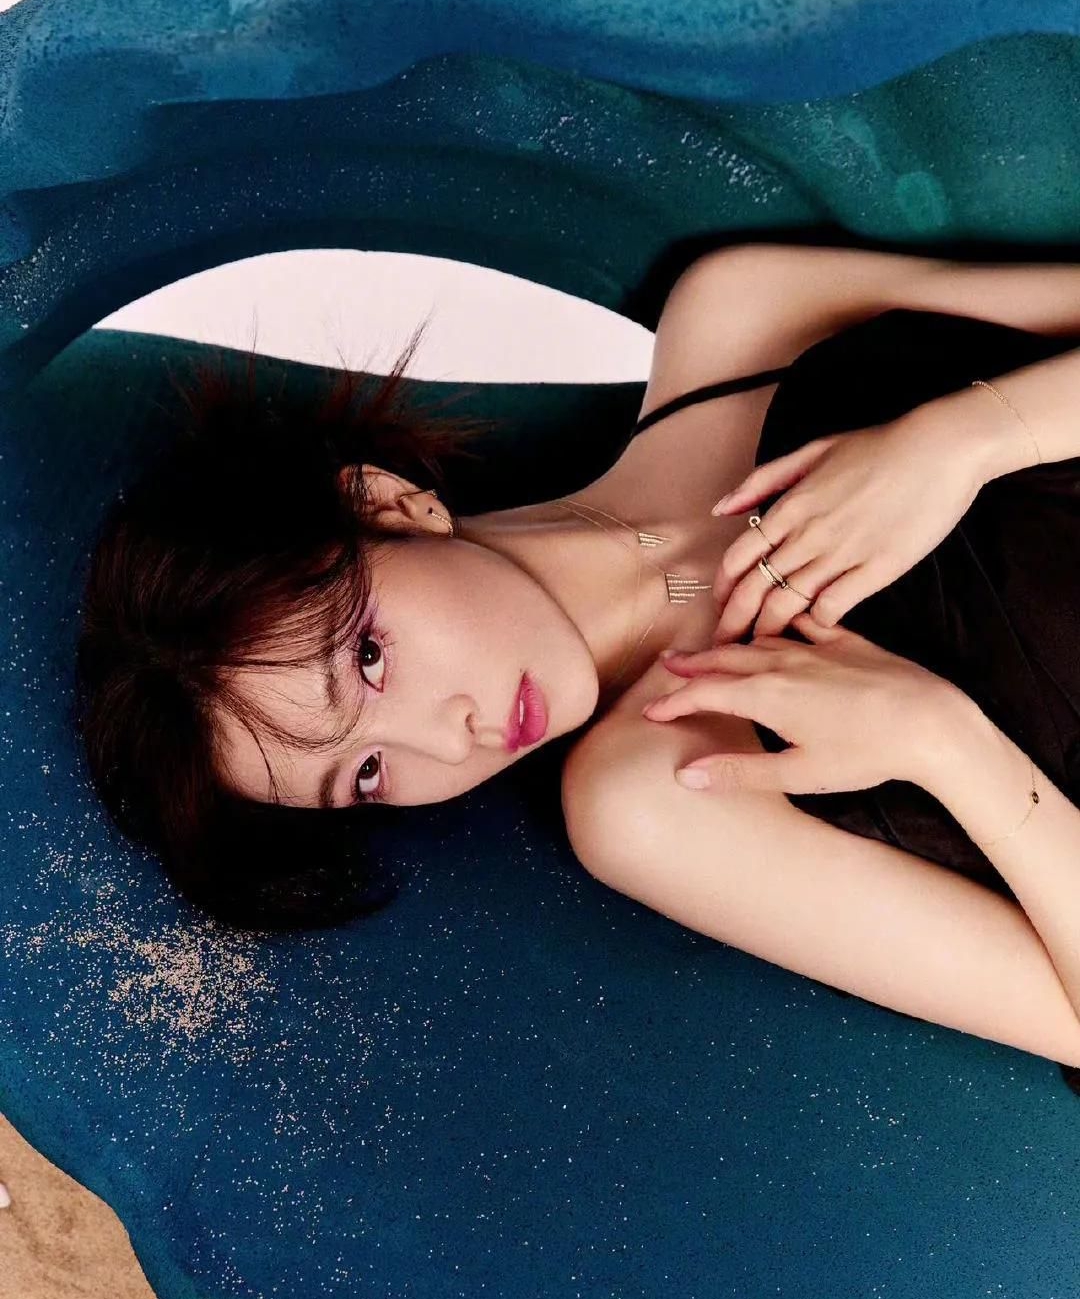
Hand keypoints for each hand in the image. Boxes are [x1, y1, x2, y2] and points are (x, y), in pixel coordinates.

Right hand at [642, 613, 956, 793]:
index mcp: (766, 694)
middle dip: (693, 664)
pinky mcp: (849, 642)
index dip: (675, 702)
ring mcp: (817, 649)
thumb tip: (686, 775)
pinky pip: (804, 625)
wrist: (931, 722)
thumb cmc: (865, 754)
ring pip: (759, 641)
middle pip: (725, 658)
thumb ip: (739, 772)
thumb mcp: (798, 773)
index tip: (652, 710)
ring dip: (730, 645)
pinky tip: (782, 625)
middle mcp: (784, 663)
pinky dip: (781, 625)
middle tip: (668, 665)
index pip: (705, 693)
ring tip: (713, 649)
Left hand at [709, 415, 985, 643]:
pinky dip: (816, 622)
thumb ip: (763, 481)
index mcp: (790, 507)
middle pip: (754, 589)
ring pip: (787, 604)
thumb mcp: (812, 451)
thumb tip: (722, 508)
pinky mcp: (876, 570)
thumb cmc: (877, 447)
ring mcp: (841, 554)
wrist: (939, 449)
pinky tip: (813, 627)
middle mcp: (808, 534)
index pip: (738, 558)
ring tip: (759, 649)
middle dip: (733, 623)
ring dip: (769, 630)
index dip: (723, 590)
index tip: (719, 609)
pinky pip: (832, 607)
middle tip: (725, 645)